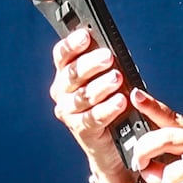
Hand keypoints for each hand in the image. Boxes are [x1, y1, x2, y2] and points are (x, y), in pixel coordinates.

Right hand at [49, 27, 137, 182]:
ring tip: (117, 78)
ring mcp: (69, 113)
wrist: (114, 146)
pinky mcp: (81, 131)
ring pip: (82, 96)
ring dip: (100, 86)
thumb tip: (109, 46)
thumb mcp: (107, 80)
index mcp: (65, 76)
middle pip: (72, 74)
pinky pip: (92, 117)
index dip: (72, 45)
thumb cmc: (112, 105)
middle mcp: (62, 93)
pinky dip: (107, 108)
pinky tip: (120, 101)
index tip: (86, 35)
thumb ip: (104, 65)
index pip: (62, 56)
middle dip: (91, 64)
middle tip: (109, 57)